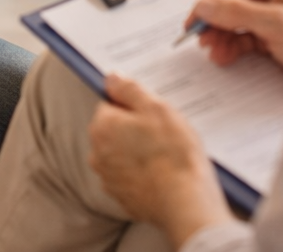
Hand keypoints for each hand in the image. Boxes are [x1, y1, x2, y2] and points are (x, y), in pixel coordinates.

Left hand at [89, 74, 230, 248]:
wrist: (185, 204)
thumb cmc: (173, 153)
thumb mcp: (156, 108)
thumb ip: (130, 90)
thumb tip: (111, 78)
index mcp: (102, 127)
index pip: (112, 104)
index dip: (135, 106)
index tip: (154, 114)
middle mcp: (97, 154)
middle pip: (115, 130)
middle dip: (135, 129)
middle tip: (164, 134)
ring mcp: (109, 179)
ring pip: (123, 154)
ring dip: (139, 152)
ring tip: (167, 155)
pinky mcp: (123, 198)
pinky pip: (131, 177)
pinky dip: (144, 174)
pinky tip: (164, 175)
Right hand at [188, 0, 282, 76]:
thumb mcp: (278, 24)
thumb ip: (238, 12)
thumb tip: (203, 5)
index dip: (210, 1)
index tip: (194, 21)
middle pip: (230, 2)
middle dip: (215, 23)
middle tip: (202, 42)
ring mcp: (273, 15)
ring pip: (235, 22)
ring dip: (221, 37)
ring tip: (215, 55)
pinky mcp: (273, 36)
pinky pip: (244, 38)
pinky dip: (232, 47)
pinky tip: (224, 57)